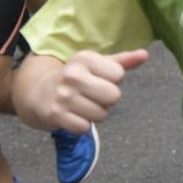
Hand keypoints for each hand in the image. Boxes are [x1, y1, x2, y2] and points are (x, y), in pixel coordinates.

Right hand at [32, 49, 149, 133]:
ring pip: (101, 115)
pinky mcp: (55, 115)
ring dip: (95, 113)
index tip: (97, 79)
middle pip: (114, 96)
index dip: (112, 80)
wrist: (38, 92)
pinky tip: (73, 115)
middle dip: (106, 100)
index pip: (119, 75)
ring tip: (81, 104)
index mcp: (85, 58)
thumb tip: (145, 55)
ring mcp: (63, 96)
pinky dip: (81, 125)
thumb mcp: (97, 64)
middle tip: (91, 95)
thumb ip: (123, 61)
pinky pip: (84, 127)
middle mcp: (72, 75)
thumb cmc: (77, 77)